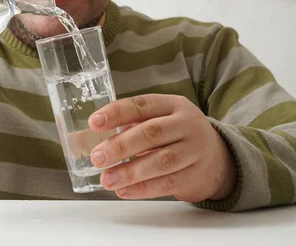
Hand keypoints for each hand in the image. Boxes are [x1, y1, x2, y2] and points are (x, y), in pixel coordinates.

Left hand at [87, 94, 237, 202]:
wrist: (218, 158)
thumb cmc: (174, 136)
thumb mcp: (153, 122)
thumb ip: (120, 128)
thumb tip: (77, 139)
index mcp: (171, 105)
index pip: (141, 105)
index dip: (117, 113)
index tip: (94, 122)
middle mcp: (186, 124)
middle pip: (151, 133)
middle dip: (120, 146)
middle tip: (97, 157)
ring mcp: (194, 150)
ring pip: (160, 161)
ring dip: (130, 172)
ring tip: (106, 179)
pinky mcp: (196, 175)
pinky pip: (167, 183)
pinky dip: (143, 189)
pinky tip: (123, 190)